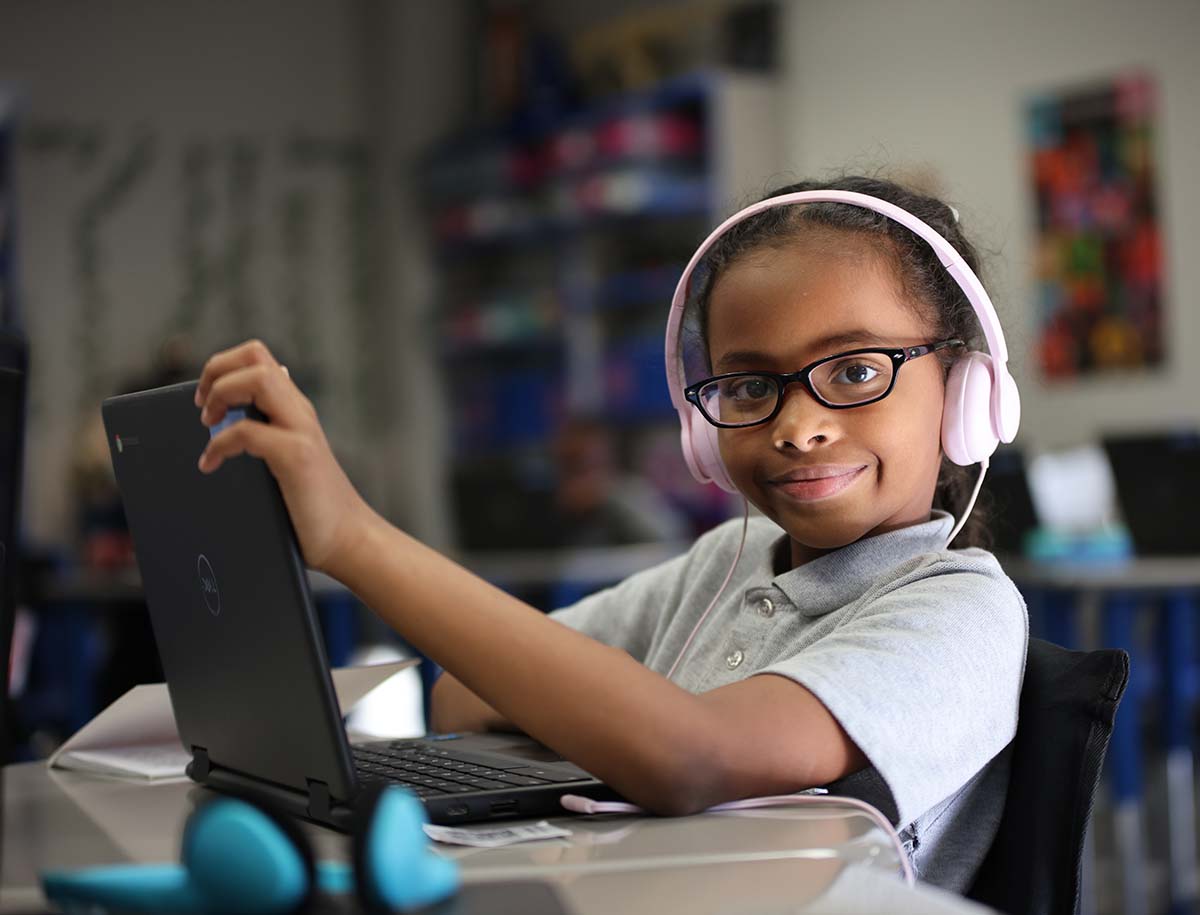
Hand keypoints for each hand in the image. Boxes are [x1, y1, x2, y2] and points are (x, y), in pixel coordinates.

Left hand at [195, 339, 375, 574]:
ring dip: (222, 394)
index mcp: (294, 410)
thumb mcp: (287, 462)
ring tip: (207, 425)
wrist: (347, 538)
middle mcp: (299, 412)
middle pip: (255, 355)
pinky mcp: (296, 456)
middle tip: (202, 407)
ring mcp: (301, 431)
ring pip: (257, 378)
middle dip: (216, 371)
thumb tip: (233, 420)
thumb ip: (268, 436)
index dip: (223, 367)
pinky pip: (246, 431)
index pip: (258, 358)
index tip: (205, 399)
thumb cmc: (312, 507)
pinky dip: (220, 444)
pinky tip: (212, 464)